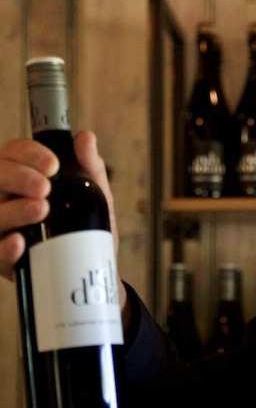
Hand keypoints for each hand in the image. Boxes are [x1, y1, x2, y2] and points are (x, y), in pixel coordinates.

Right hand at [0, 132, 126, 319]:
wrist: (94, 269)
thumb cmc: (87, 226)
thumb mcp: (94, 194)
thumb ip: (89, 166)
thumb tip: (86, 138)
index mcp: (22, 178)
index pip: (12, 153)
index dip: (28, 153)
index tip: (53, 165)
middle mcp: (5, 199)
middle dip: (18, 177)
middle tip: (46, 187)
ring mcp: (1, 229)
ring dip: (14, 210)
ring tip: (42, 209)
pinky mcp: (3, 259)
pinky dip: (5, 247)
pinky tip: (19, 242)